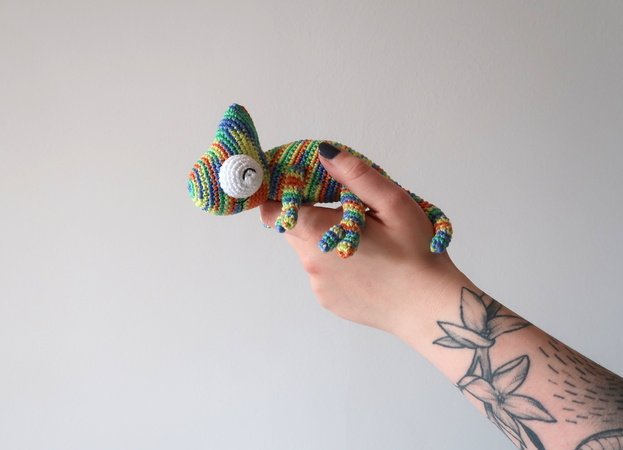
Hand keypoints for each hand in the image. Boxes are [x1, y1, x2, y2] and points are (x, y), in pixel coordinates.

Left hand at [259, 145, 461, 335]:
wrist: (429, 308)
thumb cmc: (417, 253)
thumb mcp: (393, 204)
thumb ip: (356, 175)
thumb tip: (324, 152)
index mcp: (321, 233)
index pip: (274, 212)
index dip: (279, 197)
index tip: (298, 188)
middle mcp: (311, 261)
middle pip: (292, 229)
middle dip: (310, 216)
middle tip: (346, 212)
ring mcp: (318, 285)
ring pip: (307, 252)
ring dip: (323, 240)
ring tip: (364, 242)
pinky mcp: (328, 301)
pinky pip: (320, 274)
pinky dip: (334, 265)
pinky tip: (366, 266)